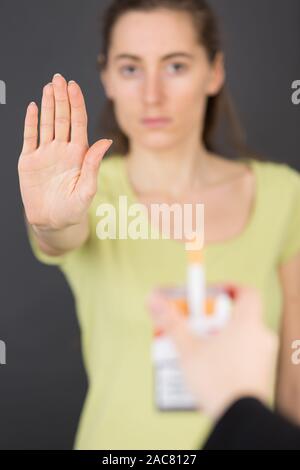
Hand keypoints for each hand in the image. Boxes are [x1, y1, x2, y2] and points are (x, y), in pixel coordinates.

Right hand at [18, 73, 111, 230]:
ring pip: (47, 124)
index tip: (74, 86)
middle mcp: (62, 150)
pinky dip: (31, 122)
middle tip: (59, 78)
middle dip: (61, 98)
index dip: (76, 104)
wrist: (51, 222)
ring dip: (48, 105)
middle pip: (62, 118)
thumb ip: (93, 165)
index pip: (78, 124)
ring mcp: (45, 154)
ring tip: (49, 87)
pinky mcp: (29, 161)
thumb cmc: (73, 209)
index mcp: (78, 154)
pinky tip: (34, 107)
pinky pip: (30, 137)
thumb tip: (106, 142)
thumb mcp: (86, 190)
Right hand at [147, 284, 277, 418]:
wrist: (238, 418)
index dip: (228, 288)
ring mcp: (261, 356)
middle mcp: (259, 337)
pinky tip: (204, 366)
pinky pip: (240, 355)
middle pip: (235, 316)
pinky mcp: (258, 374)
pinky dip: (224, 353)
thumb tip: (153, 300)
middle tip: (191, 325)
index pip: (246, 292)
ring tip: (192, 348)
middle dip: (211, 318)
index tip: (209, 294)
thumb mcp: (188, 349)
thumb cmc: (217, 380)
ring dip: (215, 337)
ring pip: (237, 337)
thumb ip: (171, 322)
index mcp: (247, 323)